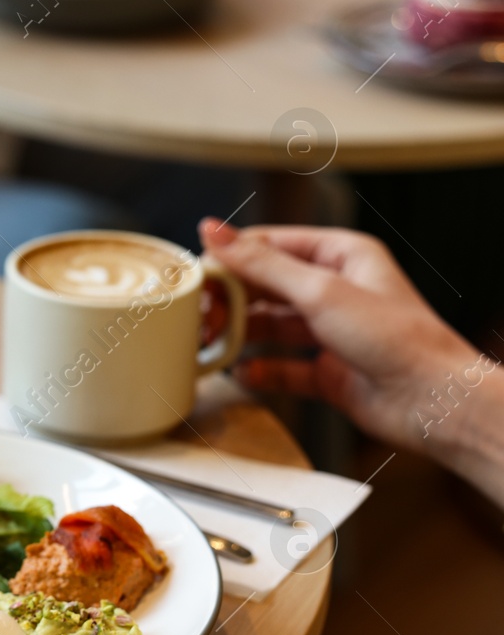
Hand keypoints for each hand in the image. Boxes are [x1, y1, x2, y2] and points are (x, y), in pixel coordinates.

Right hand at [198, 220, 496, 460]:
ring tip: (215, 342)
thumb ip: (262, 263)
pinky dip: (262, 370)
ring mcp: (331, 332)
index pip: (273, 245)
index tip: (199, 272)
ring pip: (271, 327)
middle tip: (202, 312)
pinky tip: (244, 372)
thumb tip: (216, 232)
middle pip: (267, 286)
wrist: (434, 401)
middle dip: (233, 300)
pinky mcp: (327, 371)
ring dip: (242, 335)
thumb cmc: (398, 339)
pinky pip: (283, 367)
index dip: (233, 257)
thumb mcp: (320, 291)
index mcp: (343, 256)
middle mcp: (336, 291)